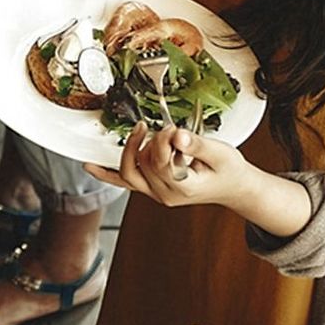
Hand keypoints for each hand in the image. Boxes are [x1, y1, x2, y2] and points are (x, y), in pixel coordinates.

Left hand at [84, 124, 254, 208]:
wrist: (234, 187)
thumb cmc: (229, 170)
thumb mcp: (221, 154)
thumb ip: (197, 144)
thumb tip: (176, 134)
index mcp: (184, 188)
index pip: (160, 161)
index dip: (163, 141)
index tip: (173, 129)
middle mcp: (166, 195)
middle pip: (144, 164)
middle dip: (153, 142)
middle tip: (167, 130)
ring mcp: (156, 194)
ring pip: (131, 171)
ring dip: (136, 149)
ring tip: (148, 134)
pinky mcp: (151, 189)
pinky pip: (124, 182)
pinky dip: (106, 174)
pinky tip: (90, 166)